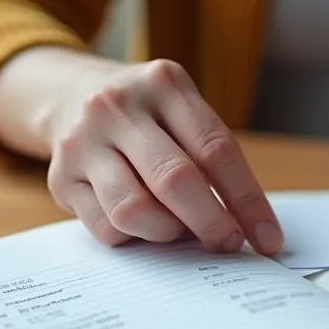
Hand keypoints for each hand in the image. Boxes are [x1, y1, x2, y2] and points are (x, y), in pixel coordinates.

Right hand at [47, 58, 283, 253]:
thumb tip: (246, 227)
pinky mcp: (61, 177)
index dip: (247, 201)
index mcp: (163, 84)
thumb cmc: (146, 115)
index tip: (267, 238)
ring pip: (134, 210)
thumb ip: (210, 157)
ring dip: (167, 233)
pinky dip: (133, 237)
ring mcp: (83, 140)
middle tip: (228, 244)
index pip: (216, 150)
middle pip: (175, 180)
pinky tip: (142, 225)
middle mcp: (118, 106)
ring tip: (177, 228)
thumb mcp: (180, 111)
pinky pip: (106, 227)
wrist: (70, 93)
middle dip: (211, 223)